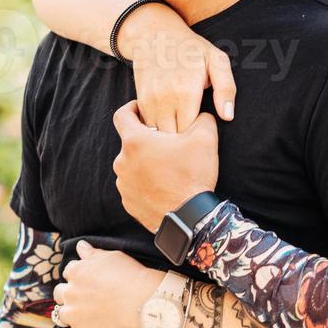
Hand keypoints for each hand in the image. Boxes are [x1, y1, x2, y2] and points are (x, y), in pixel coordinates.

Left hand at [50, 240, 162, 327]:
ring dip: (65, 314)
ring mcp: (73, 314)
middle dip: (68, 294)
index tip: (86, 278)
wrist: (141, 301)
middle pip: (60, 293)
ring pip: (59, 314)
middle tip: (81, 297)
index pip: (69, 271)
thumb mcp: (111, 256)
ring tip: (74, 316)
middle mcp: (70, 292)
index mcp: (76, 271)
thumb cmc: (130, 275)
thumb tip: (80, 246)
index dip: (77, 275)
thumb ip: (92, 253)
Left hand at [112, 100, 218, 232]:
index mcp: (135, 141)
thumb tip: (200, 113)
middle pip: (130, 142)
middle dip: (146, 141)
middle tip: (167, 145)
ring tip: (167, 169)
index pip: (122, 115)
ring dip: (145, 163)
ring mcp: (123, 184)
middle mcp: (122, 161)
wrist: (189, 219)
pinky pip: (135, 186)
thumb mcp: (205, 138)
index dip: (132, 108)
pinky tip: (164, 186)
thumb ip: (202, 117)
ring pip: (132, 165)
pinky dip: (146, 183)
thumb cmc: (193, 176)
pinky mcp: (128, 202)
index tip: (142, 110)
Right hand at [117, 3, 236, 132]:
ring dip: (170, 139)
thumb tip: (227, 116)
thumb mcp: (217, 61)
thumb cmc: (191, 49)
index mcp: (187, 92)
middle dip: (184, 141)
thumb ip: (226, 88)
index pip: (193, 133)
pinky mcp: (140, 101)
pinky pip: (148, 127)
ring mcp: (149, 101)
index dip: (200, 135)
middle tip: (194, 134)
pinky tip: (170, 123)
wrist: (155, 34)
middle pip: (174, 139)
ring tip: (182, 129)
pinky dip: (158, 130)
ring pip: (158, 137)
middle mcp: (165, 99)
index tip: (205, 128)